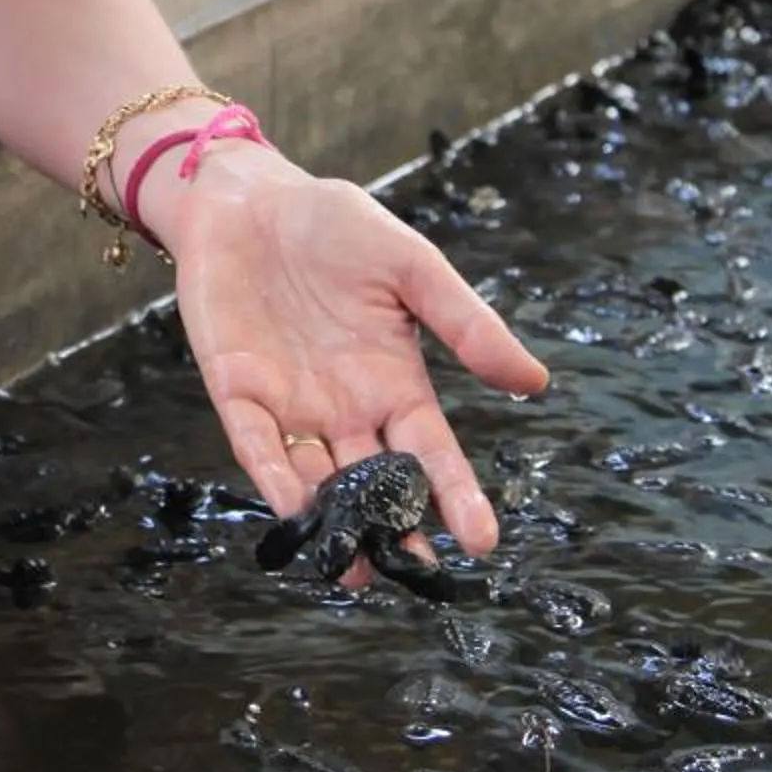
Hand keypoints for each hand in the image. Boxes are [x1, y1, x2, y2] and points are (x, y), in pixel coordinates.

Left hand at [171, 153, 548, 554]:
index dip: (456, 496)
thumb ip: (466, 323)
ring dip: (333, 523)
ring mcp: (290, 405)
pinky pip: (257, 443)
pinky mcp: (237, 391)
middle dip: (394, 530)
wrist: (250, 197)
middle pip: (375, 484)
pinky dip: (274, 475)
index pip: (431, 454)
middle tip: (416, 574)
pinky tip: (293, 506)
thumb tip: (535, 383)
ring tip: (354, 568)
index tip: (482, 541)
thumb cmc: (335, 226)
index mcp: (394, 383)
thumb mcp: (413, 267)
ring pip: (316, 480)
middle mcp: (345, 409)